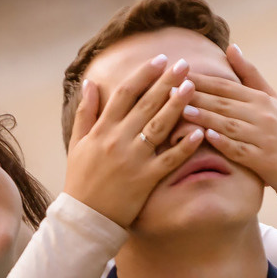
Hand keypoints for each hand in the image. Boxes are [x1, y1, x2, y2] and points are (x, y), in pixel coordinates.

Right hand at [62, 54, 205, 227]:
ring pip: (159, 126)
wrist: (84, 218)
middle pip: (146, 104)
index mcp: (102, 129)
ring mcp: (133, 159)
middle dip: (166, 82)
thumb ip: (85, 112)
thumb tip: (89, 83)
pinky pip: (169, 159)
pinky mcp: (145, 179)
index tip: (159, 60)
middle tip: (184, 64)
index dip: (143, 74)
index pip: (125, 93)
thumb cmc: (80, 180)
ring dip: (177, 105)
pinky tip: (199, 131)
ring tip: (193, 87)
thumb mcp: (77, 143)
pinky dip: (184, 145)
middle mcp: (117, 140)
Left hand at [176, 44, 276, 196]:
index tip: (178, 74)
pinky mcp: (263, 159)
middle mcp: (262, 115)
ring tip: (184, 111)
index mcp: (260, 98)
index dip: (201, 80)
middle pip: (224, 103)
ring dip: (206, 117)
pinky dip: (224, 143)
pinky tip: (207, 137)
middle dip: (197, 96)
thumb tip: (231, 47)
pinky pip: (240, 150)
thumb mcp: (269, 97)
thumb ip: (248, 74)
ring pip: (230, 125)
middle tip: (171, 90)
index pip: (226, 86)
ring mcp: (262, 137)